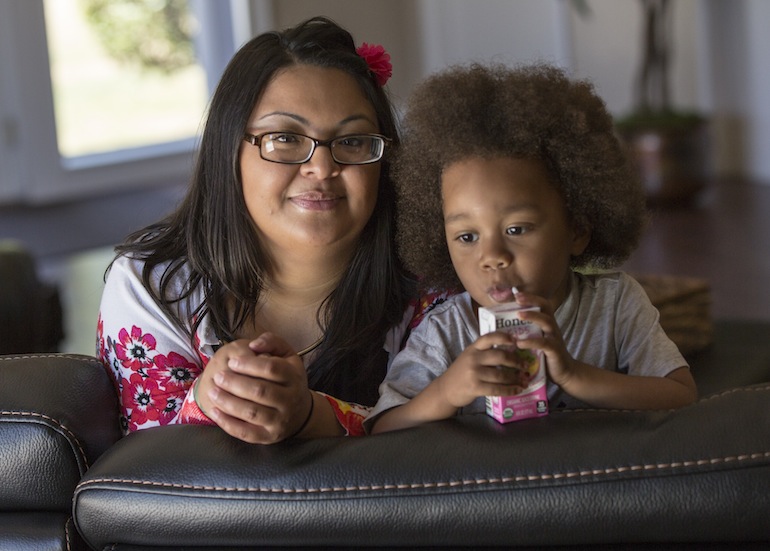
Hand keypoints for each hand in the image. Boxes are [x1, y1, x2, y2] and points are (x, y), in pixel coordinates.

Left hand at [195, 333, 312, 443]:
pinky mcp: (268, 437)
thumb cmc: (287, 379)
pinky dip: (228, 423)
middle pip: (260, 391)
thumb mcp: (287, 356)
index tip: (232, 362)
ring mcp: (280, 420)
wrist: (301, 413)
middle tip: (217, 377)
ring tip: (212, 392)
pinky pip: (246, 433)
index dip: (249, 364)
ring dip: (228, 402)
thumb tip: (253, 345)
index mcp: (294, 377)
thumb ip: (272, 342)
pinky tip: (215, 411)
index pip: (272, 369)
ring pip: (251, 412)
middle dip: (234, 383)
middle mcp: (290, 400)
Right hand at [437, 331, 532, 408]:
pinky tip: (517, 390)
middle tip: (524, 365)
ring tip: (524, 379)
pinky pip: (497, 389)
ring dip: (515, 378)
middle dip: (515, 361)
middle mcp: (473, 359)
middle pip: (500, 356)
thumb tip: (510, 352)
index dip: (504, 337)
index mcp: (472, 348)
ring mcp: (474, 374)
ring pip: (501, 375)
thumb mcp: (469, 357)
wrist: (445, 389)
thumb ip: (484, 353)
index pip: (489, 338)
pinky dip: (510, 390)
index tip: (516, 341)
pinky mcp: (475, 388)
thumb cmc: (461, 372)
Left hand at [512, 291, 576, 387]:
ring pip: (547, 322)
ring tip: (518, 315)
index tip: (517, 294)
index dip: (531, 298)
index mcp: (547, 324)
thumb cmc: (545, 356)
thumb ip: (525, 333)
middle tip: (518, 299)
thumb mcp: (535, 341)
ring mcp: (555, 338)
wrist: (563, 373)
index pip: (542, 304)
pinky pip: (544, 343)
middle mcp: (552, 328)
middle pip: (546, 308)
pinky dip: (532, 342)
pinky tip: (520, 343)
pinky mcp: (555, 351)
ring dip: (532, 316)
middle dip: (532, 301)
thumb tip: (502, 328)